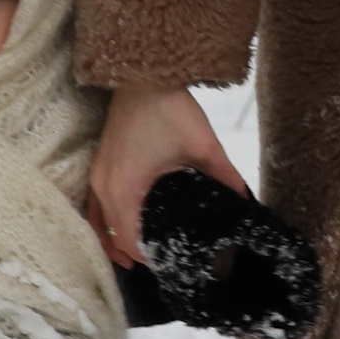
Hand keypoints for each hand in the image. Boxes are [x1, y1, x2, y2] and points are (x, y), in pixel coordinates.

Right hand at [87, 82, 248, 266]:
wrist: (142, 74)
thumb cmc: (169, 109)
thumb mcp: (203, 146)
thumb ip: (225, 177)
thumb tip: (245, 201)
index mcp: (125, 188)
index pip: (129, 239)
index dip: (147, 257)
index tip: (169, 264)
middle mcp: (104, 186)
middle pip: (110, 235)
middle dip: (131, 253)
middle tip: (159, 264)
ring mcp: (97, 174)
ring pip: (98, 221)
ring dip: (114, 240)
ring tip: (136, 256)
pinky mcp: (99, 163)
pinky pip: (94, 204)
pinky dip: (105, 220)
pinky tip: (122, 223)